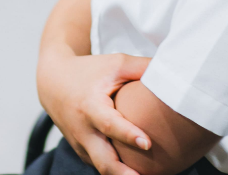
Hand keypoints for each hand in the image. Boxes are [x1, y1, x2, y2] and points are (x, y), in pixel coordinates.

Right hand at [38, 51, 152, 174]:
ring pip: (101, 168)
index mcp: (90, 106)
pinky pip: (100, 165)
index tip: (147, 144)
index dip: (128, 135)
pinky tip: (135, 173)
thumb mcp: (114, 64)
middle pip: (103, 160)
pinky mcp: (82, 151)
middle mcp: (83, 129)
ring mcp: (81, 144)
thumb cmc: (89, 71)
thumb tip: (174, 72)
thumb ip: (142, 68)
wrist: (53, 82)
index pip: (109, 124)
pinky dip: (116, 172)